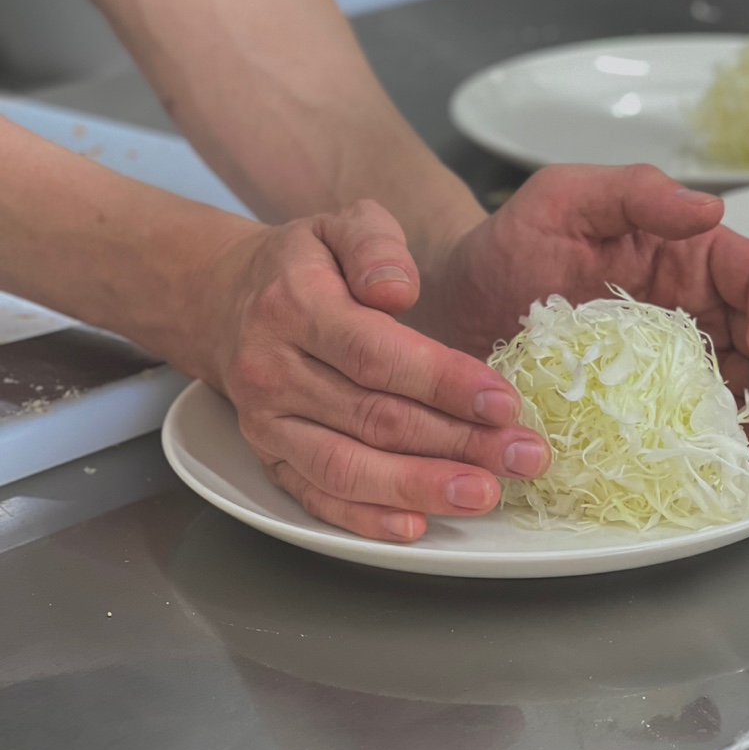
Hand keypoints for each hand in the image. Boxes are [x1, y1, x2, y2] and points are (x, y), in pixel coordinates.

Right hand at [195, 201, 549, 540]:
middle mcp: (274, 370)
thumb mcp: (340, 224)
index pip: (376, 353)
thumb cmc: (303, 264)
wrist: (224, 301)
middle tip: (523, 455)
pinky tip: (417, 525)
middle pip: (374, 417)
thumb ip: (375, 244)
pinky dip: (367, 519)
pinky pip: (317, 496)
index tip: (503, 402)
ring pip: (348, 466)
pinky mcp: (269, 457)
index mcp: (295, 305)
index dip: (444, 382)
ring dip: (422, 486)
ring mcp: (268, 421)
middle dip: (458, 442)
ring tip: (485, 493)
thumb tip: (396, 289)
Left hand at [407, 164, 748, 464]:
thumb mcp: (561, 199)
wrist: (454, 307)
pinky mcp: (651, 403)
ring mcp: (677, 358)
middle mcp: (695, 304)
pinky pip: (707, 420)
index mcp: (687, 252)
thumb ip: (633, 193)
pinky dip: (738, 438)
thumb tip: (709, 209)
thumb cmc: (506, 247)